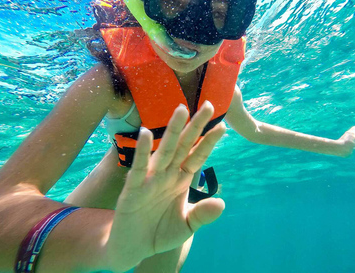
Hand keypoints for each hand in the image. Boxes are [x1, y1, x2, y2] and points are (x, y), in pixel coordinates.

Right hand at [107, 102, 225, 270]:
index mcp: (180, 180)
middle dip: (195, 126)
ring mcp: (150, 180)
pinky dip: (142, 151)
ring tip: (181, 110)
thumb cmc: (159, 233)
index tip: (222, 126)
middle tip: (208, 105)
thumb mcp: (185, 227)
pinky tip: (146, 134)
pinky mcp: (133, 189)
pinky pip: (138, 167)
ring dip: (172, 131)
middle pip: (183, 146)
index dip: (209, 142)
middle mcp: (167, 175)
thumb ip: (202, 215)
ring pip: (164, 151)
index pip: (198, 157)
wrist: (131, 249)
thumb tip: (222, 203)